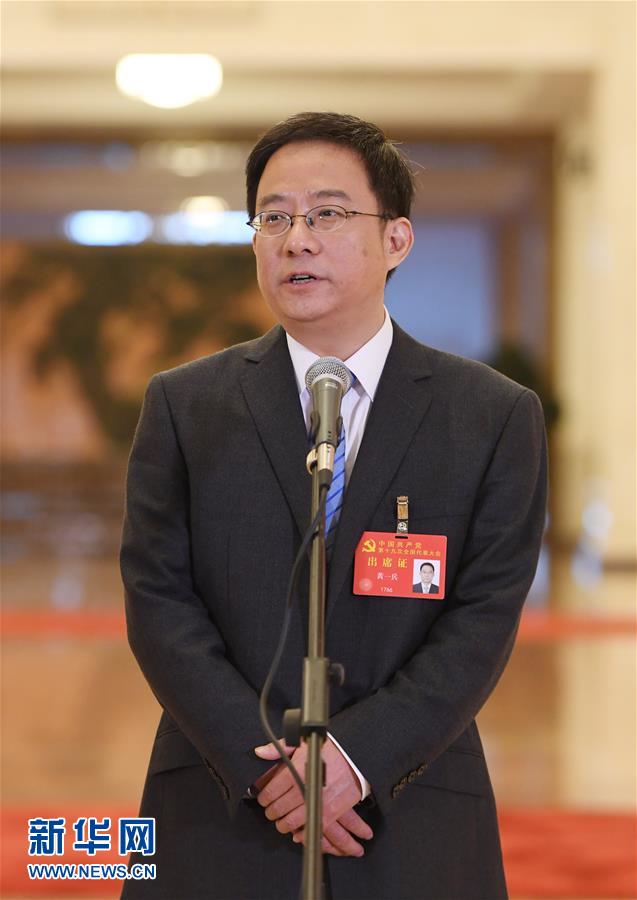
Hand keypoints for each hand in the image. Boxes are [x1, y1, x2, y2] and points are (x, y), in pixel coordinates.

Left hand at [254, 738, 372, 855]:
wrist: (355, 758)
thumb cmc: (329, 750)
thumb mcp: (302, 741)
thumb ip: (279, 748)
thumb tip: (260, 752)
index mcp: (295, 772)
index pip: (270, 792)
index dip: (263, 798)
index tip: (263, 799)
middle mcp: (304, 789)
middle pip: (278, 809)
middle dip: (271, 812)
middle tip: (271, 811)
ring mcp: (316, 803)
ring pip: (291, 822)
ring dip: (283, 824)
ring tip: (282, 821)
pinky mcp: (329, 813)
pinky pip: (310, 829)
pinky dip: (301, 833)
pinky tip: (297, 830)